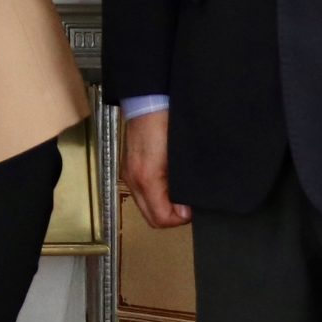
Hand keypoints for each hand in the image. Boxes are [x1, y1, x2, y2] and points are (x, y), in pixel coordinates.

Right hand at [121, 109, 189, 229]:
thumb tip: (183, 210)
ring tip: (178, 195)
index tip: (191, 210)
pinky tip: (167, 185)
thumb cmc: (165, 124)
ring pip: (146, 207)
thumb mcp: (178, 157)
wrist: (148, 102)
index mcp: (147, 179)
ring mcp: (129, 175)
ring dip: (162, 207)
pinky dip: (154, 196)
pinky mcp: (129, 169)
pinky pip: (141, 194)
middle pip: (152, 218)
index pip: (161, 218)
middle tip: (187, 206)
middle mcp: (134, 181)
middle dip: (170, 216)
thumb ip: (180, 186)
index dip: (179, 219)